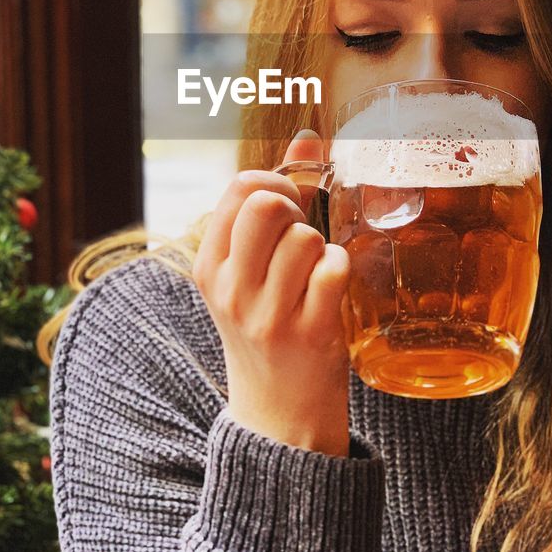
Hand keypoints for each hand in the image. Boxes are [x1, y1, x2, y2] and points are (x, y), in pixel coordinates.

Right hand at [193, 130, 351, 456]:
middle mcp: (231, 287)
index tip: (288, 209)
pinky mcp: (309, 335)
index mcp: (210, 264)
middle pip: (267, 204)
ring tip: (315, 274)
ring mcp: (268, 314)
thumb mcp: (253, 270)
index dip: (277, 184)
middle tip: (302, 238)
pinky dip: (341, 270)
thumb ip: (278, 203)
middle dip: (298, 209)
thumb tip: (308, 137)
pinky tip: (332, 291)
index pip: (240, 188)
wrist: (278, 414)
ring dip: (322, 247)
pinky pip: (333, 271)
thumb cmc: (270, 326)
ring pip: (305, 237)